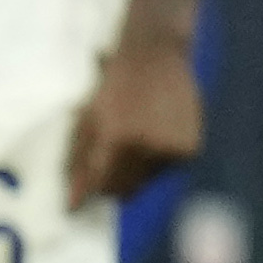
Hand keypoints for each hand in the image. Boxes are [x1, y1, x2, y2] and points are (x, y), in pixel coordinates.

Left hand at [68, 34, 201, 206]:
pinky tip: (159, 132)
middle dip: (119, 178)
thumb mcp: (88, 122)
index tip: (99, 170)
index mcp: (117, 141)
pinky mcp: (190, 149)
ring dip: (141, 167)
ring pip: (149, 180)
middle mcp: (147, 148)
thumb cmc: (114, 88)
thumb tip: (72, 206)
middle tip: (119, 150)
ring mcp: (171, 149)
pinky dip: (161, 158)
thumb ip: (79, 165)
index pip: (105, 187)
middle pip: (128, 189)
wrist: (155, 57)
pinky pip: (169, 169)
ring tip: (141, 133)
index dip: (98, 184)